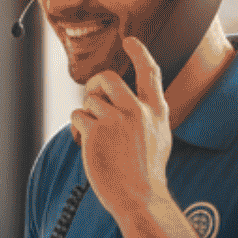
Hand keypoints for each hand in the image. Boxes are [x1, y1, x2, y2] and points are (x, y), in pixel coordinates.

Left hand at [69, 35, 172, 219]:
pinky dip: (78, 128)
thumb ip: (147, 115)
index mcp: (157, 111)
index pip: (149, 73)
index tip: (130, 41)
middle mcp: (138, 110)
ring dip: (87, 115)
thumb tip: (126, 100)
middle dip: (94, 84)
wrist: (140, 197)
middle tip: (93, 98)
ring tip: (94, 136)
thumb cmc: (147, 172)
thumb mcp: (160, 137)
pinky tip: (86, 143)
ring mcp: (116, 120)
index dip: (139, 53)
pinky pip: (78, 116)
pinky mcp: (96, 132)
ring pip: (89, 99)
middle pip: (107, 77)